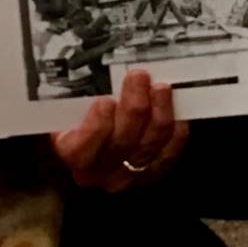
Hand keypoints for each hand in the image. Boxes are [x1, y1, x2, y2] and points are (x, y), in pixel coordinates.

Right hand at [51, 70, 187, 190]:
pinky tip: (175, 108)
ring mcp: (128, 175)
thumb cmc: (80, 115)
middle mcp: (98, 171)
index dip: (96, 127)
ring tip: (160, 88)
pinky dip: (176, 129)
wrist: (97, 138)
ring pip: (149, 144)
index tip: (105, 101)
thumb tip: (91, 72)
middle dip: (134, 107)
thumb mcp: (71, 105)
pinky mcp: (153, 172)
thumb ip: (80, 95)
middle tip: (139, 77)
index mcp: (72, 152)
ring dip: (159, 112)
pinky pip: (169, 151)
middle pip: (121, 142)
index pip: (80, 149)